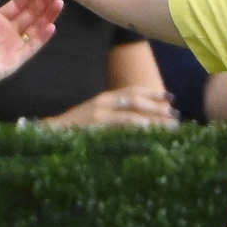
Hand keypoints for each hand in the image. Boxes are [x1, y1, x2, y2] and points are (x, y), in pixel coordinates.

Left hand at [0, 0, 62, 95]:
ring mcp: (11, 46)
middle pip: (30, 14)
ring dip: (47, 16)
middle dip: (42, 0)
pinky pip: (30, 48)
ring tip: (58, 2)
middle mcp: (6, 32)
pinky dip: (41, 37)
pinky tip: (50, 25)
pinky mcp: (13, 61)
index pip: (17, 4)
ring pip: (35, 28)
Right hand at [49, 85, 175, 128]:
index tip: (170, 97)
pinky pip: (121, 122)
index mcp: (104, 99)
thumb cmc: (74, 131)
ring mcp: (99, 112)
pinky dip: (136, 124)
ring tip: (170, 125)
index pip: (133, 91)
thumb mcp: (95, 120)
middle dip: (158, 106)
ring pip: (133, 110)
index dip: (152, 93)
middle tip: (176, 114)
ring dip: (153, 117)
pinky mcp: (96, 124)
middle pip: (136, 99)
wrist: (50, 135)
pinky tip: (148, 129)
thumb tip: (138, 123)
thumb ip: (113, 118)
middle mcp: (103, 102)